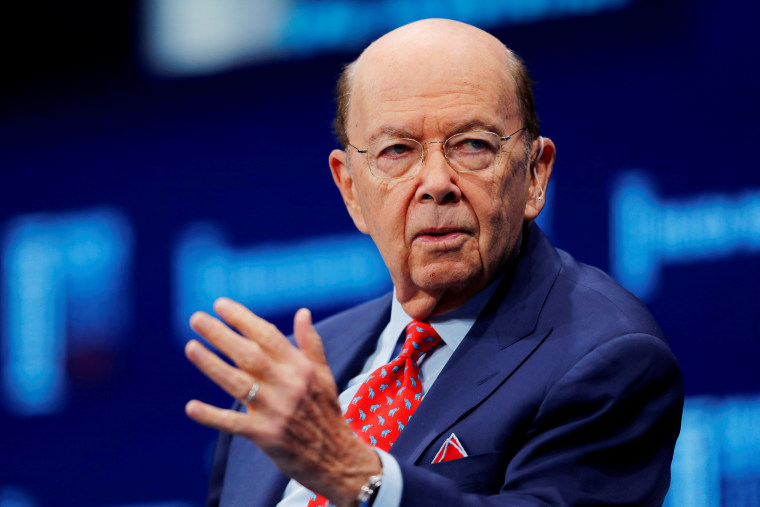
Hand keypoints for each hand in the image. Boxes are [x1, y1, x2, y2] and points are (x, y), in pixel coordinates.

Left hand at [184, 298, 380, 505]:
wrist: (336, 457)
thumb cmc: (326, 411)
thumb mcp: (323, 374)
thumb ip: (310, 343)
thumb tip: (302, 312)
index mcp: (300, 368)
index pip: (267, 336)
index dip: (242, 319)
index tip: (220, 304)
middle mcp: (287, 385)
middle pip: (249, 355)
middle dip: (221, 335)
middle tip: (196, 318)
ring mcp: (275, 411)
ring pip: (238, 383)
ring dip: (212, 365)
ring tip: (190, 347)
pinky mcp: (265, 435)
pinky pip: (233, 424)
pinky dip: (212, 416)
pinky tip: (191, 407)